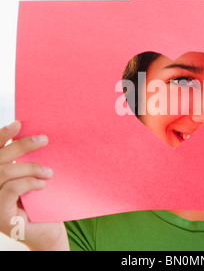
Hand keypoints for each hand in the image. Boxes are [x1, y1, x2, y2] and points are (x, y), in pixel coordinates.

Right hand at [0, 120, 68, 249]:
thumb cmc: (42, 201)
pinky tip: (42, 184)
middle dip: (21, 146)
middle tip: (44, 139)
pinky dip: (28, 182)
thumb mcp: (34, 178)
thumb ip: (28, 163)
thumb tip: (38, 137)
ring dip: (30, 167)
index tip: (18, 123)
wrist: (48, 229)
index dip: (2, 136)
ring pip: (3, 172)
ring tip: (49, 172)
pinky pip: (9, 189)